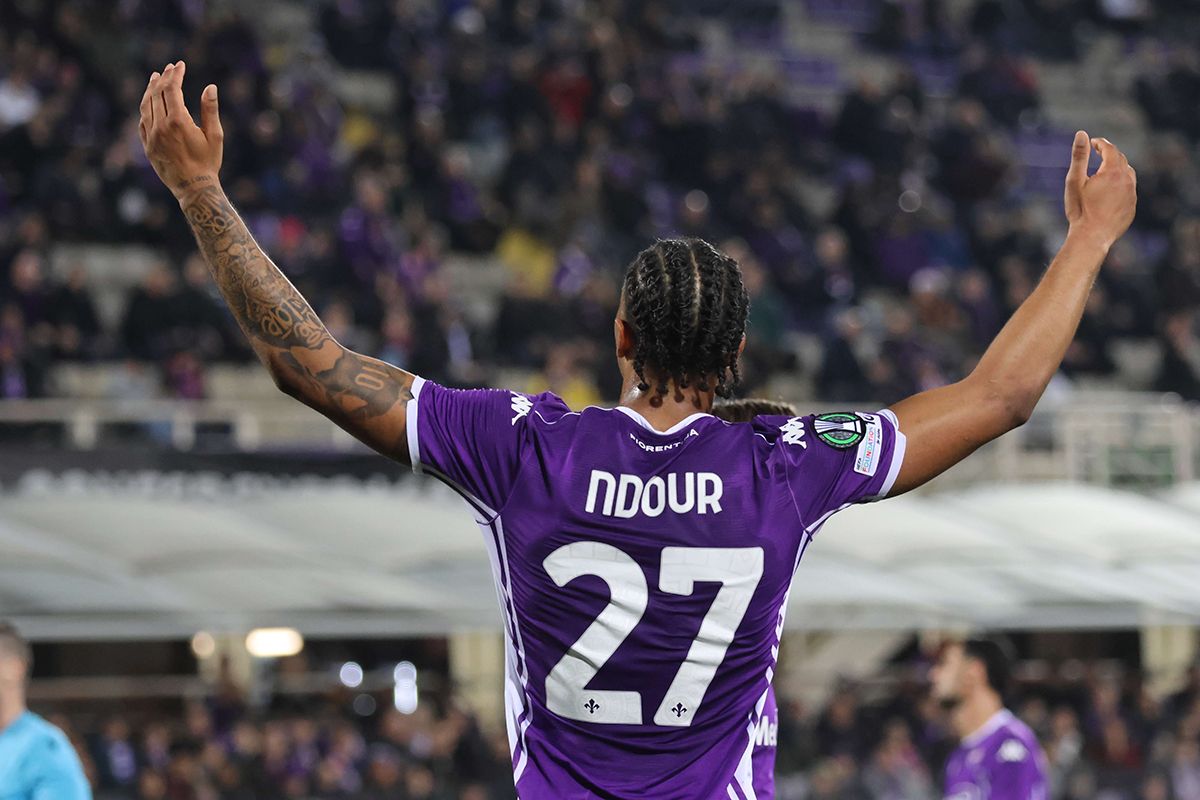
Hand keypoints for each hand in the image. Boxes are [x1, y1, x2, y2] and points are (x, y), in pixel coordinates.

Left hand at [139, 61, 223, 201]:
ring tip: (154, 78)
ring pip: (146, 106)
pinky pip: (142, 122)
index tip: (180, 65)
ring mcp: (151, 137)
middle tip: (169, 68)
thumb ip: (210, 110)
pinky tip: (149, 103)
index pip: (172, 89)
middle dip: (163, 78)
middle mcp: (161, 127)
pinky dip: (145, 108)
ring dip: (150, 90)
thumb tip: (210, 87)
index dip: (175, 75)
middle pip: (157, 94)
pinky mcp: (147, 146)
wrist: (194, 188)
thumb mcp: (215, 136)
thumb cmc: (208, 162)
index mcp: (178, 122)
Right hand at [1064, 130, 1136, 249]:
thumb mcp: (1074, 181)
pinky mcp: (1132, 206)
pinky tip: (1110, 190)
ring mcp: (1131, 194)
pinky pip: (1129, 189)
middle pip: (1121, 159)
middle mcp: (1126, 180)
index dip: (1101, 143)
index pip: (1110, 149)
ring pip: (1128, 173)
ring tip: (1106, 170)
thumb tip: (1081, 134)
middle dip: (1109, 153)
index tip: (1092, 142)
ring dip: (1118, 167)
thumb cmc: (1080, 209)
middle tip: (1098, 152)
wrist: (1092, 237)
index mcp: (1112, 172)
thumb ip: (1079, 156)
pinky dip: (1121, 184)